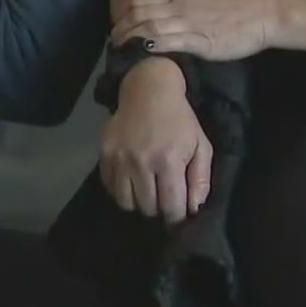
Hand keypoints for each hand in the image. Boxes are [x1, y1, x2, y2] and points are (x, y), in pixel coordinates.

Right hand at [100, 59, 212, 222]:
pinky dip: (122, 191)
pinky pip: (110, 188)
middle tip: (163, 198)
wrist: (149, 90)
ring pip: (126, 203)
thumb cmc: (179, 120)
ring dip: (139, 203)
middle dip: (159, 208)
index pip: (171, 207)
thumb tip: (194, 209)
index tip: (179, 214)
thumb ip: (201, 179)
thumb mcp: (201, 145)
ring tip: (147, 191)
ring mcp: (120, 158)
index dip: (177, 216)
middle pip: (148, 208)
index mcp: (169, 160)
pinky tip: (132, 181)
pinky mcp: (104, 154)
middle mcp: (141, 162)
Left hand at [112, 0, 276, 61]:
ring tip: (121, 51)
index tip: (118, 24)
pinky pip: (171, 44)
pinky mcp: (200, 42)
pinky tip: (143, 54)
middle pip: (140, 14)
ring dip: (132, 40)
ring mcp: (189, 24)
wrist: (260, 14)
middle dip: (122, 29)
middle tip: (113, 41)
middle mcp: (179, 6)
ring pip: (151, 29)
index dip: (124, 12)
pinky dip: (154, 48)